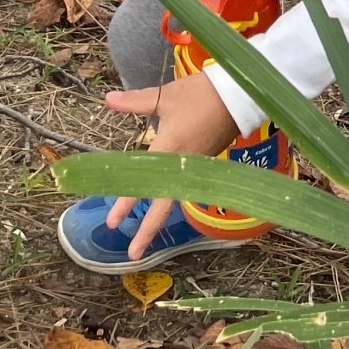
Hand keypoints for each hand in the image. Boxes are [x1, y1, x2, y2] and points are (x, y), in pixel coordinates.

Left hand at [101, 70, 243, 254]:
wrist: (240, 94)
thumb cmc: (201, 94)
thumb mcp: (166, 96)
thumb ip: (136, 101)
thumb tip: (108, 99)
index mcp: (168, 149)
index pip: (142, 183)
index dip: (125, 203)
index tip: (112, 222)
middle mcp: (181, 166)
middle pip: (163, 206)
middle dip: (147, 232)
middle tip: (132, 255)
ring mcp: (196, 167)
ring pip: (174, 197)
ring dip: (158, 215)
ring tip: (144, 233)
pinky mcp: (206, 163)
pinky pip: (184, 184)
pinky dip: (171, 196)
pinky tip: (163, 201)